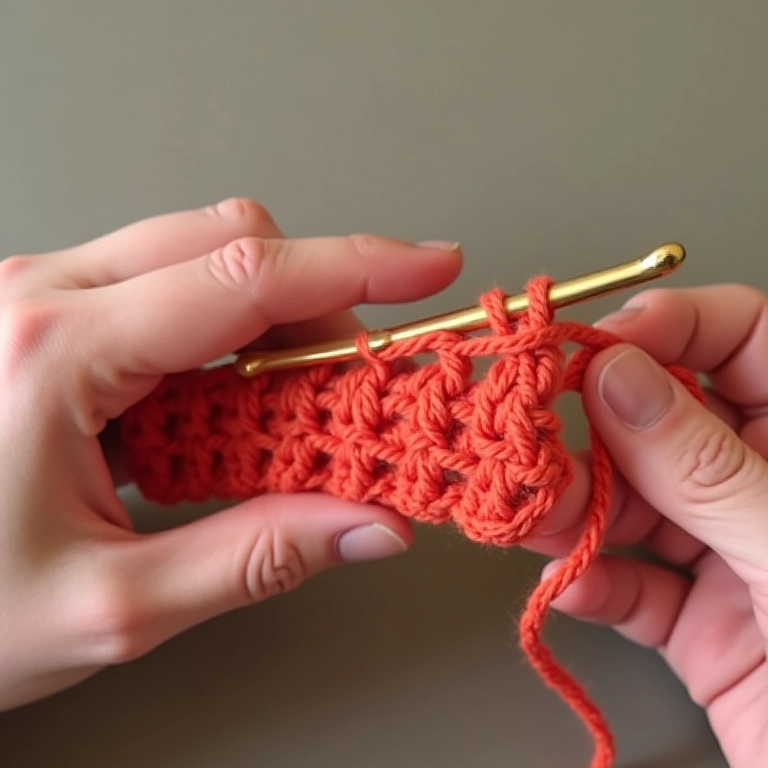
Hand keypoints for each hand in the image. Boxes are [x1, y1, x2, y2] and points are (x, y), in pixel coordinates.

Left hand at [0, 197, 461, 710]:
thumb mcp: (113, 606)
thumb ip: (256, 557)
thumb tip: (370, 526)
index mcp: (53, 354)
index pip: (245, 278)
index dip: (357, 266)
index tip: (429, 268)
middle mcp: (39, 297)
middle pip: (225, 240)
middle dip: (318, 294)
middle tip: (359, 371)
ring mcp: (35, 297)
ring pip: (195, 252)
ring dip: (270, 312)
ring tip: (295, 395)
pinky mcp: (40, 314)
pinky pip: (160, 284)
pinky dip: (224, 326)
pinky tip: (232, 391)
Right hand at [523, 285, 767, 765]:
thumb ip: (705, 468)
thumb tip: (619, 378)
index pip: (746, 338)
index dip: (670, 327)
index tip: (597, 347)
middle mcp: (767, 489)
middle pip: (667, 420)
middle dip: (597, 430)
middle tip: (538, 438)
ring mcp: (733, 555)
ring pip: (637, 504)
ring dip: (578, 509)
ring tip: (538, 516)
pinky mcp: (702, 623)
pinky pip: (636, 587)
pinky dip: (596, 584)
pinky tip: (571, 583)